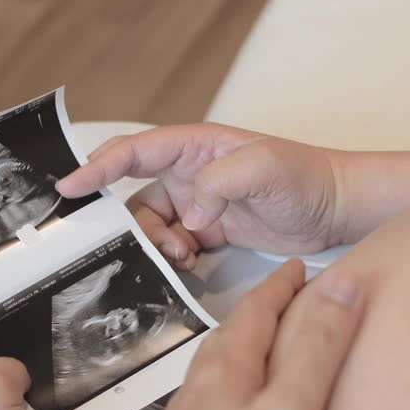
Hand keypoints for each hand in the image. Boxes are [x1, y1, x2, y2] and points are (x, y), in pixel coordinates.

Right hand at [56, 124, 346, 268]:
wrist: (340, 210)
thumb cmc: (308, 178)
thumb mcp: (266, 167)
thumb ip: (221, 181)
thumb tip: (191, 212)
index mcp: (197, 146)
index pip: (136, 151)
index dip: (99, 166)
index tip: (70, 186)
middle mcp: (192, 172)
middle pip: (136, 195)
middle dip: (133, 222)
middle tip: (155, 243)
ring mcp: (201, 203)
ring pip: (153, 225)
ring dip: (157, 244)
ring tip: (183, 255)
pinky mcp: (212, 231)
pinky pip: (175, 244)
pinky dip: (174, 257)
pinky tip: (191, 263)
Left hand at [114, 260, 365, 409]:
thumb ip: (317, 349)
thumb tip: (343, 280)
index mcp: (224, 368)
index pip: (257, 308)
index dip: (281, 285)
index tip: (301, 266)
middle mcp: (197, 389)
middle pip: (234, 333)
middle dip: (265, 310)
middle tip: (293, 296)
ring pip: (221, 367)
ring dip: (249, 346)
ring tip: (272, 343)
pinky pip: (214, 401)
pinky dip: (237, 385)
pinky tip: (243, 409)